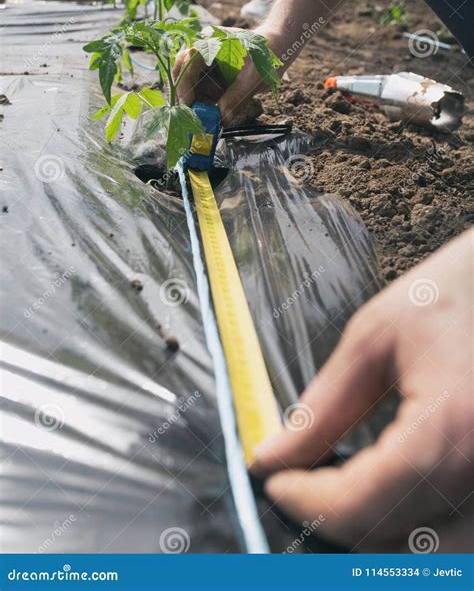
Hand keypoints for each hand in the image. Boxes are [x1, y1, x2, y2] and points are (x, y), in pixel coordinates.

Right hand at [174, 28, 282, 125]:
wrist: (278, 48)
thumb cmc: (267, 55)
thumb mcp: (254, 77)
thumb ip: (236, 97)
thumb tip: (221, 118)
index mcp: (211, 42)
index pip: (187, 62)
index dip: (184, 85)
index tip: (188, 105)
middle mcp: (204, 51)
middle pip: (183, 73)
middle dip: (187, 96)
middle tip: (193, 117)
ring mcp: (207, 64)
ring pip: (191, 85)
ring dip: (197, 103)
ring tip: (207, 118)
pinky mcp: (212, 76)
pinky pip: (202, 91)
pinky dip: (205, 105)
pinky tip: (213, 115)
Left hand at [251, 230, 472, 551]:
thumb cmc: (445, 298)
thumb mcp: (373, 341)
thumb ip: (322, 406)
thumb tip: (273, 456)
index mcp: (452, 423)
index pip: (367, 498)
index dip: (310, 501)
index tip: (274, 483)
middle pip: (397, 539)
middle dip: (334, 521)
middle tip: (297, 487)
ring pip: (429, 554)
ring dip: (371, 534)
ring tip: (331, 493)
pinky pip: (455, 537)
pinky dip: (407, 527)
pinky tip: (378, 495)